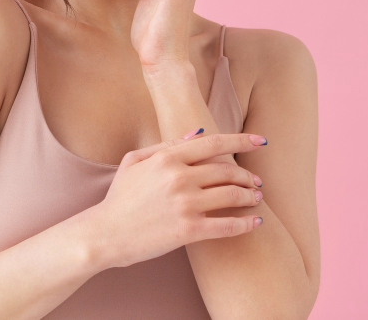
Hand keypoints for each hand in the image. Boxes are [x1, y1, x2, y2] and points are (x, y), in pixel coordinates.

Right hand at [90, 130, 267, 268]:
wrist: (106, 233)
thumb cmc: (119, 197)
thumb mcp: (133, 161)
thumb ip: (165, 145)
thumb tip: (197, 134)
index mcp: (167, 158)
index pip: (213, 143)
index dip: (242, 140)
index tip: (261, 140)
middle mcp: (179, 178)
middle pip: (228, 171)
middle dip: (248, 175)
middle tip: (257, 181)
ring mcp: (185, 204)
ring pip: (233, 195)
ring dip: (251, 196)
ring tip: (257, 199)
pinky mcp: (189, 230)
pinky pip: (228, 225)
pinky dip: (247, 224)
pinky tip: (255, 222)